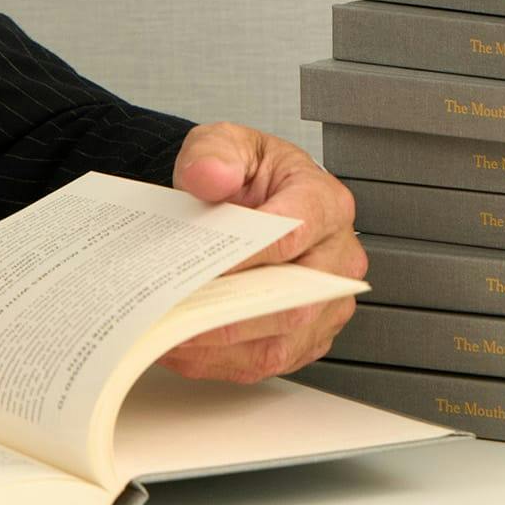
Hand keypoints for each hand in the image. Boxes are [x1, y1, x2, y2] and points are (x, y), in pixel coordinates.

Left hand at [157, 122, 365, 384]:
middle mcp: (336, 259)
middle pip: (291, 301)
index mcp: (325, 202)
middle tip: (178, 311)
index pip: (293, 233)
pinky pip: (265, 361)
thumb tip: (209, 176)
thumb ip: (215, 152)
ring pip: (278, 343)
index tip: (203, 267)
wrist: (248, 197)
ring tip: (168, 334)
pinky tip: (178, 346)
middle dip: (229, 312)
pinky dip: (217, 361)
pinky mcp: (305, 338)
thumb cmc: (248, 174)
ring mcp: (325, 304)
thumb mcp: (226, 142)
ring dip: (218, 346)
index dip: (248, 255)